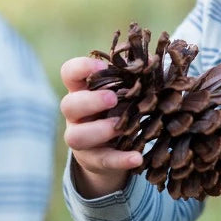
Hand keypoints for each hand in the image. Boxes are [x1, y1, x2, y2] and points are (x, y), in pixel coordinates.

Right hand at [60, 56, 142, 197]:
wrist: (112, 150)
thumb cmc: (119, 111)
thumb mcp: (123, 94)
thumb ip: (133, 78)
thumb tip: (152, 60)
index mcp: (81, 91)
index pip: (69, 73)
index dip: (80, 68)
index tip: (101, 66)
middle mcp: (75, 115)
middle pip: (69, 105)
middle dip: (90, 101)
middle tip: (113, 98)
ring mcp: (80, 138)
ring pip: (76, 136)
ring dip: (99, 130)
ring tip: (121, 127)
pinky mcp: (93, 160)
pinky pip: (103, 160)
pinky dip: (120, 160)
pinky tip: (137, 158)